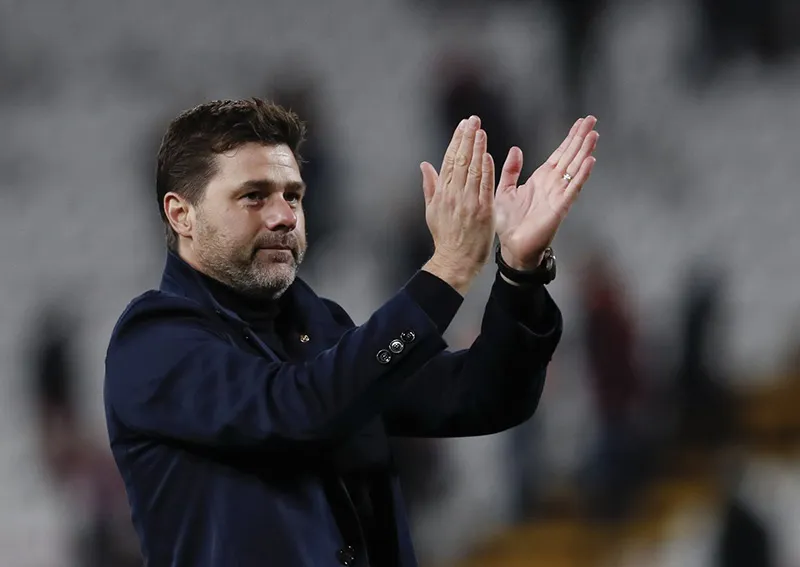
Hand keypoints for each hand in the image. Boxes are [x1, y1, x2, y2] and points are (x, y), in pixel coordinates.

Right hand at [420, 115, 495, 294]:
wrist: (455, 260)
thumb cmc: (445, 237)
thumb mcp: (432, 210)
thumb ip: (430, 186)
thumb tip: (425, 165)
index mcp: (442, 193)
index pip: (450, 161)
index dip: (456, 141)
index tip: (463, 125)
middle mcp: (453, 195)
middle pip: (460, 161)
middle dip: (467, 138)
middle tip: (473, 120)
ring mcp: (468, 202)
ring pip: (473, 170)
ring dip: (477, 148)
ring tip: (480, 130)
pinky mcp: (482, 211)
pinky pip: (484, 186)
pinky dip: (486, 170)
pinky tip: (488, 155)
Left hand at [495, 116, 598, 269]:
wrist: (512, 246)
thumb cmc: (508, 222)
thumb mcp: (504, 190)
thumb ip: (511, 170)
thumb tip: (516, 149)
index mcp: (541, 179)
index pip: (559, 154)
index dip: (570, 138)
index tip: (580, 122)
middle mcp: (553, 184)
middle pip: (570, 156)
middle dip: (581, 138)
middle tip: (592, 119)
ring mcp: (558, 195)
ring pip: (574, 168)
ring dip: (585, 152)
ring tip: (594, 135)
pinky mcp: (560, 207)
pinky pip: (572, 188)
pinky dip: (581, 175)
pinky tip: (590, 161)